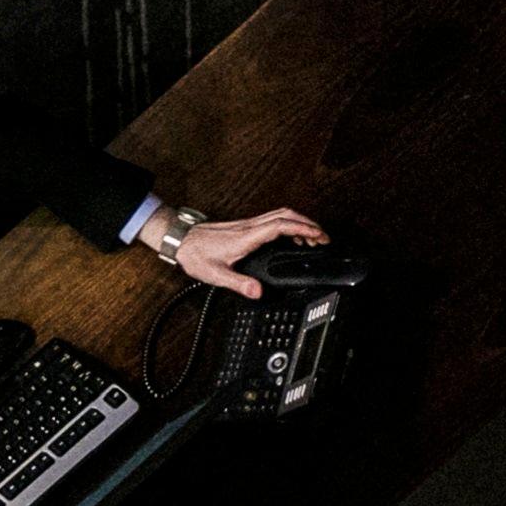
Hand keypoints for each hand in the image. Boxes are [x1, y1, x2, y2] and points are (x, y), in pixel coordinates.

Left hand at [173, 207, 328, 294]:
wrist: (181, 240)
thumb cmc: (196, 254)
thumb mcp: (216, 275)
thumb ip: (239, 284)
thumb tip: (258, 292)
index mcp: (247, 237)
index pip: (281, 226)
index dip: (303, 229)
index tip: (319, 236)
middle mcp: (250, 226)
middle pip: (286, 215)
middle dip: (309, 223)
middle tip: (323, 237)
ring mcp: (248, 224)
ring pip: (280, 214)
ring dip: (299, 222)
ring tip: (313, 237)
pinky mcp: (245, 225)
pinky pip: (273, 219)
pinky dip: (288, 225)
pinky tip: (290, 237)